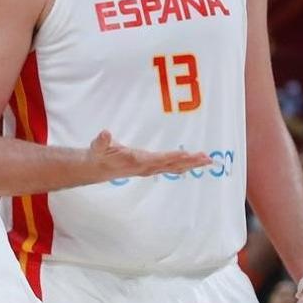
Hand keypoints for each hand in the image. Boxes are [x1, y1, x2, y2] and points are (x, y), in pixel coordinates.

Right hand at [87, 130, 211, 178]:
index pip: (157, 159)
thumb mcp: (97, 147)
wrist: (95, 169)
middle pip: (171, 165)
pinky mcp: (150, 168)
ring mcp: (149, 169)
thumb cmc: (98, 155)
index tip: (186, 154)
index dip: (172, 157)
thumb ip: (101, 141)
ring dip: (191, 164)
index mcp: (135, 161)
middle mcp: (145, 167)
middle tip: (206, 158)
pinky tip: (193, 163)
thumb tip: (105, 133)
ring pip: (174, 168)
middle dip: (189, 162)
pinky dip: (184, 165)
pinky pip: (170, 168)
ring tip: (207, 160)